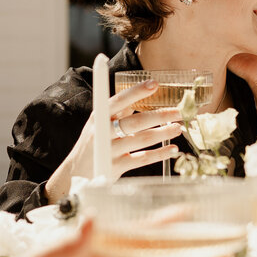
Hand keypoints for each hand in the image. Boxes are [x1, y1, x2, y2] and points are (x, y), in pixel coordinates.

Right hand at [46, 81, 183, 201]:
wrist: (77, 172)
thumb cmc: (95, 142)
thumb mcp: (101, 123)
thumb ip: (120, 111)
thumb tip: (145, 94)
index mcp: (99, 116)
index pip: (119, 101)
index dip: (136, 92)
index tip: (155, 84)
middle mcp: (103, 133)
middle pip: (134, 122)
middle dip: (159, 115)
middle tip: (180, 111)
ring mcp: (109, 151)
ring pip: (140, 140)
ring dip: (162, 133)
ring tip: (178, 128)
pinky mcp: (116, 167)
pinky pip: (142, 159)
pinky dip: (159, 154)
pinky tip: (172, 149)